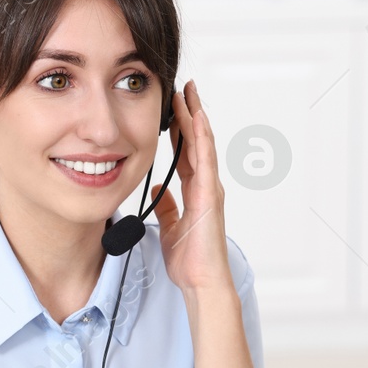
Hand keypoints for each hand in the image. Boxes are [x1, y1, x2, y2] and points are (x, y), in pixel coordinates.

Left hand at [153, 79, 233, 294]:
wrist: (200, 280)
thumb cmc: (189, 259)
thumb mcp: (170, 226)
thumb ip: (166, 206)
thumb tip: (157, 190)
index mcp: (195, 191)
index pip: (186, 152)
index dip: (180, 128)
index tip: (173, 107)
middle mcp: (205, 185)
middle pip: (196, 141)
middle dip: (189, 113)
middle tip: (182, 87)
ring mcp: (210, 188)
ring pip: (202, 144)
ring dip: (196, 116)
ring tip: (189, 92)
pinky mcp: (210, 195)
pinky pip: (206, 160)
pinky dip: (202, 138)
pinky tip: (197, 119)